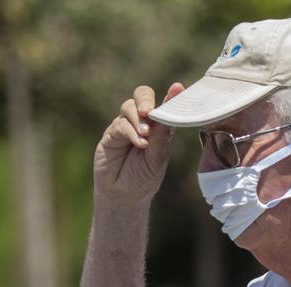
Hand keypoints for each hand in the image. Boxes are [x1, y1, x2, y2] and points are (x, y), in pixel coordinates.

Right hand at [93, 83, 184, 205]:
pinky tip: (140, 143)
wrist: (123, 195)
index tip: (178, 88)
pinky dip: (131, 131)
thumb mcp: (158, 157)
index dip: (171, 96)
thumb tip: (167, 112)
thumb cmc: (144, 178)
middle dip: (146, 100)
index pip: (165, 105)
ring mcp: (126, 125)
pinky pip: (120, 124)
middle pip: (142, 95)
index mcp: (159, 126)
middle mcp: (142, 122)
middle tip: (148, 111)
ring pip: (129, 107)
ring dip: (138, 119)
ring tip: (145, 135)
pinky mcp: (112, 133)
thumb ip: (161, 134)